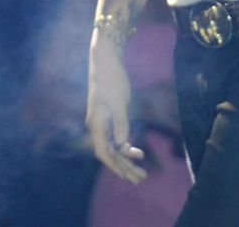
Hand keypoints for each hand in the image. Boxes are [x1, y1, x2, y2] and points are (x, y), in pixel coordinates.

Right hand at [86, 31, 145, 183]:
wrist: (105, 60)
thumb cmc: (112, 78)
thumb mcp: (119, 101)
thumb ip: (121, 123)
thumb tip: (123, 143)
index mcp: (97, 124)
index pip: (104, 152)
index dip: (114, 165)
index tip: (126, 176)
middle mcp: (97, 126)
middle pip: (110, 153)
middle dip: (124, 167)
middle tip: (140, 179)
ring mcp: (102, 123)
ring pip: (113, 147)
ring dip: (126, 160)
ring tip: (141, 172)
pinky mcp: (107, 117)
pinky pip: (115, 138)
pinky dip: (125, 146)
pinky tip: (137, 152)